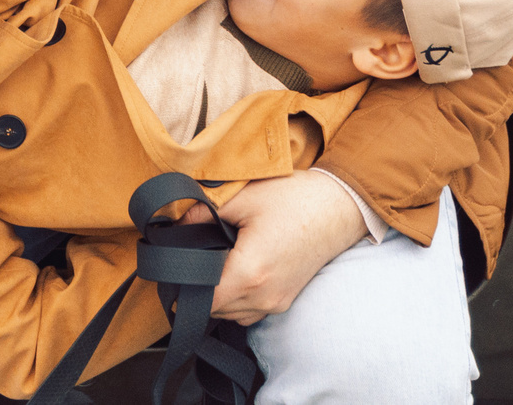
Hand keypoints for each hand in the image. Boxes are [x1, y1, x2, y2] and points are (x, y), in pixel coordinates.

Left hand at [189, 173, 367, 324]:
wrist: (337, 206)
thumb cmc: (293, 199)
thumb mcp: (243, 198)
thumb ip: (202, 213)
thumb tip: (175, 225)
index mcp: (249, 273)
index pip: (202, 299)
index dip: (184, 284)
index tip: (176, 265)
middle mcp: (263, 296)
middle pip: (214, 309)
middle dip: (200, 286)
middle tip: (193, 256)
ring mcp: (277, 302)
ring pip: (232, 314)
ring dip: (219, 294)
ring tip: (217, 261)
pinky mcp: (285, 300)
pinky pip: (250, 311)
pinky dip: (238, 298)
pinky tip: (236, 270)